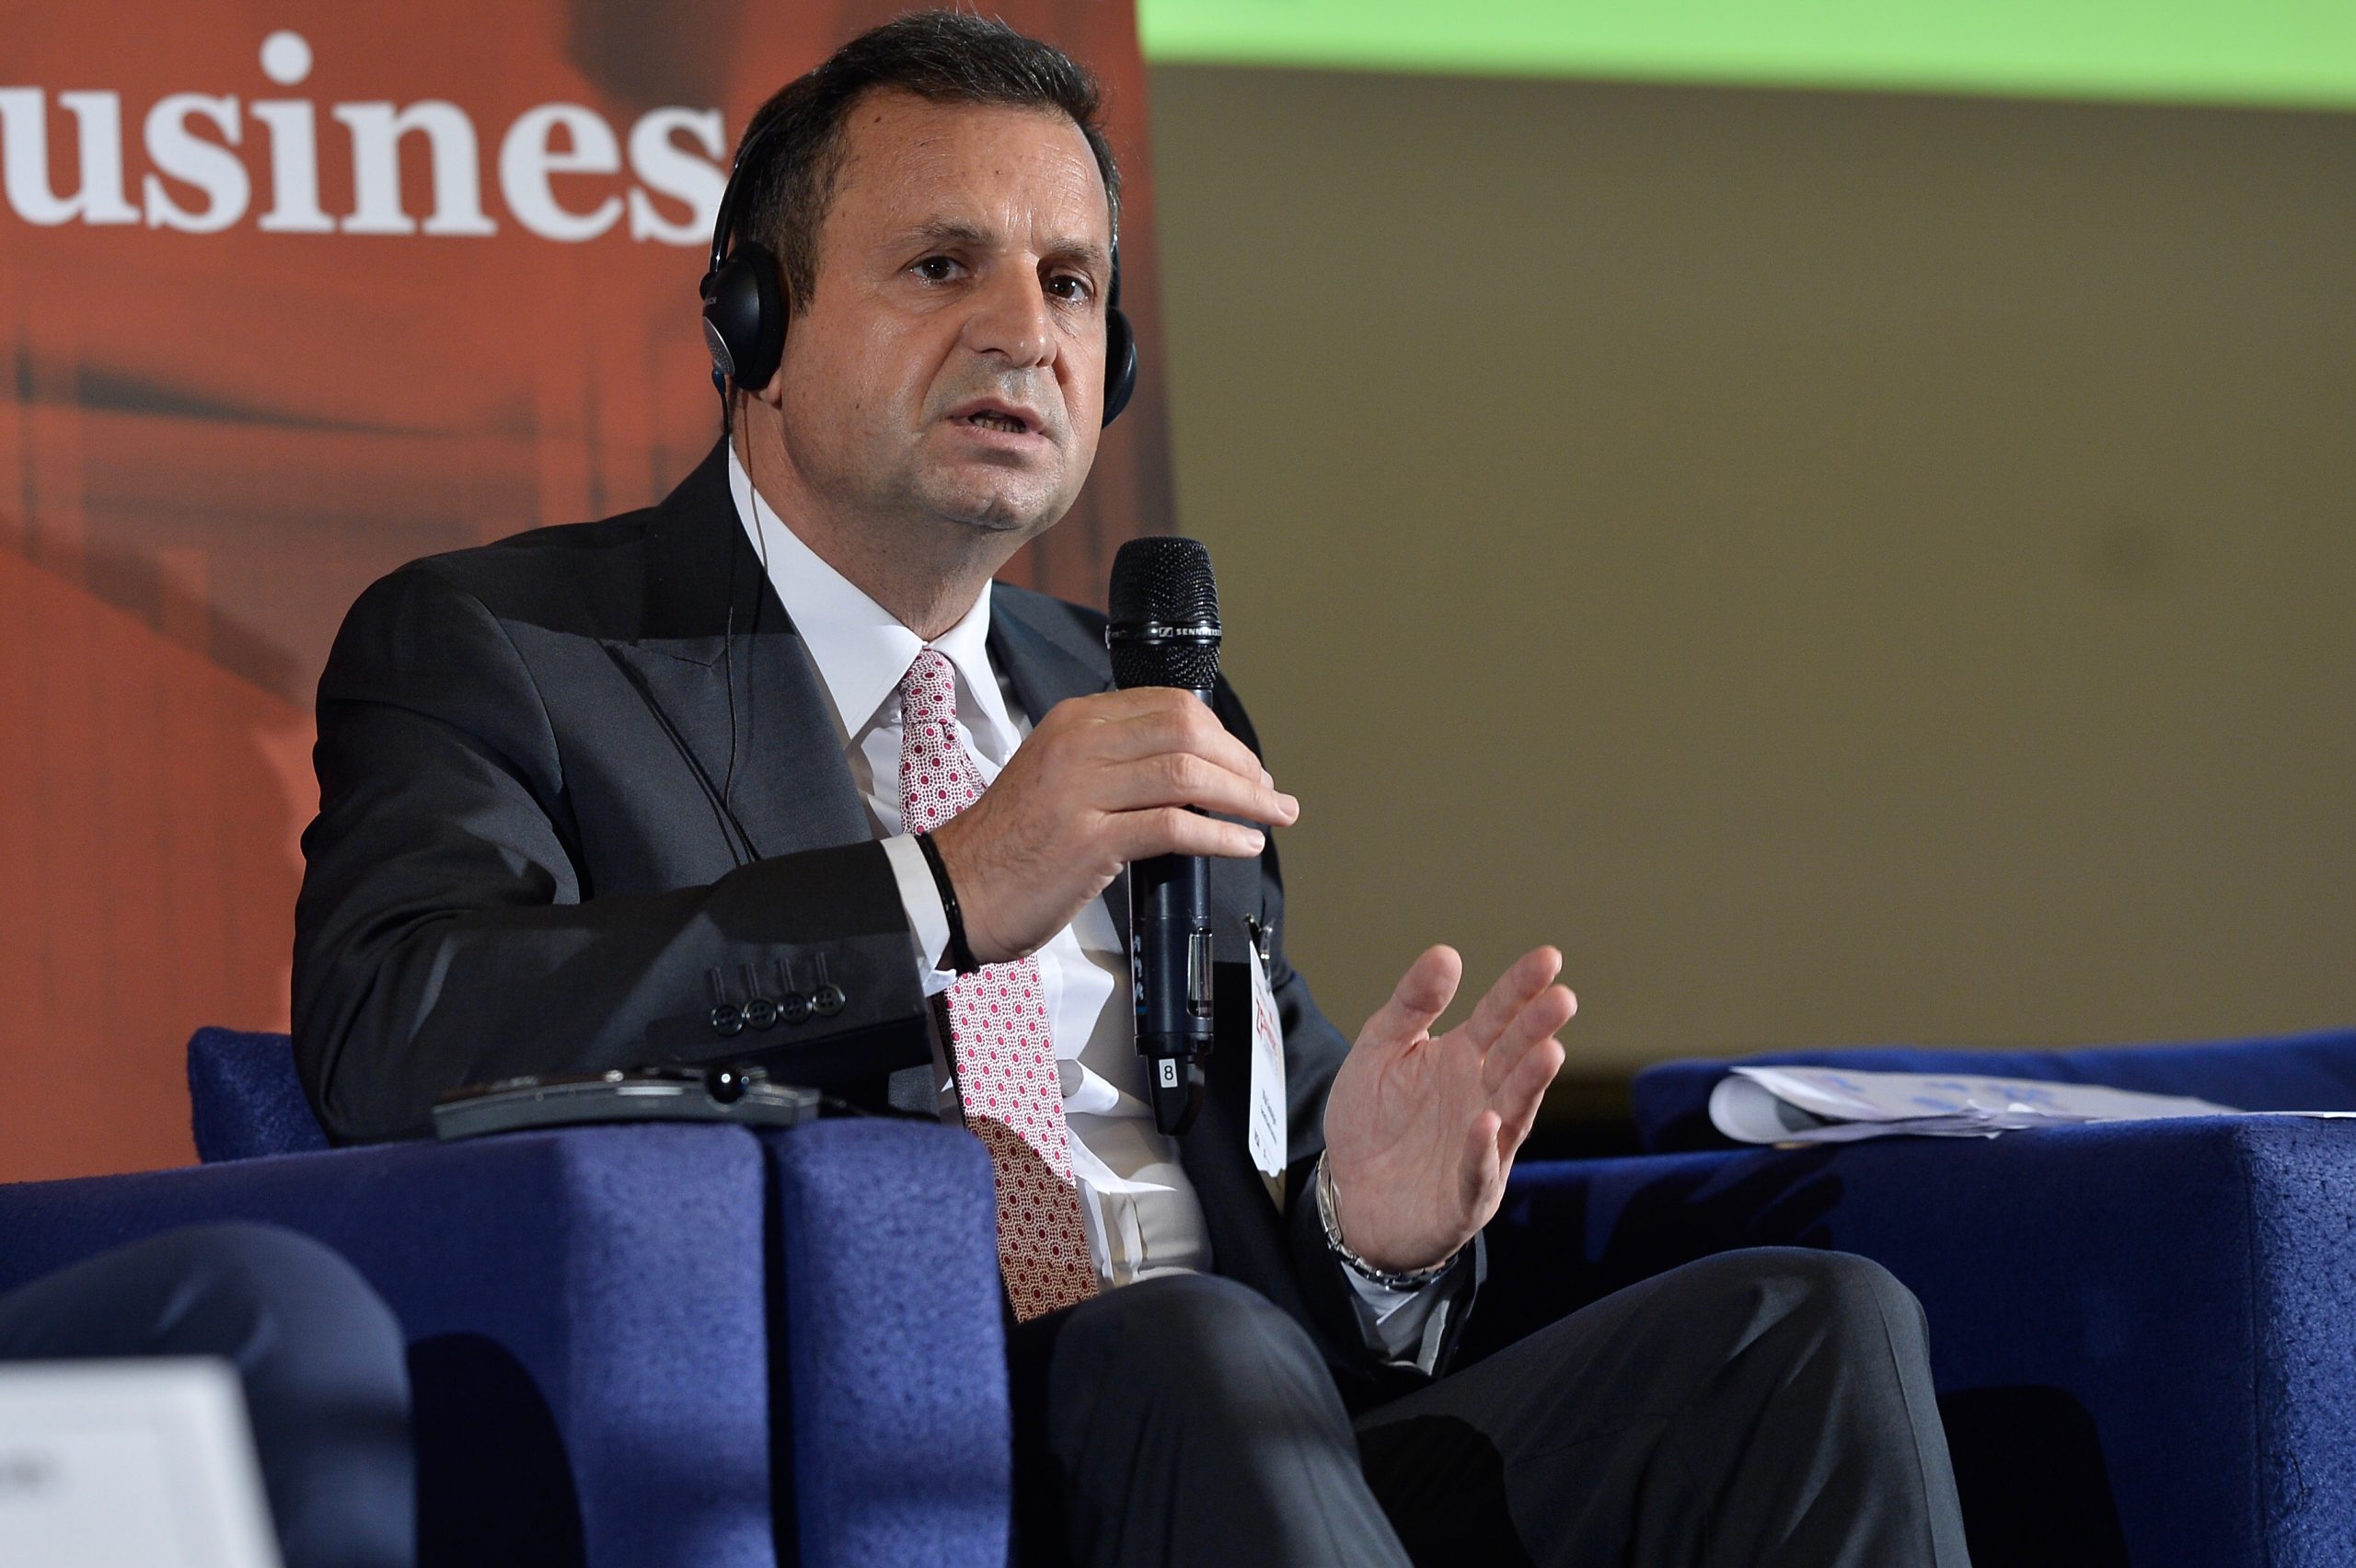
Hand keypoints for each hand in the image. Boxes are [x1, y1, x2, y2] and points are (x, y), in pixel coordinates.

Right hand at [928, 688, 1298, 964]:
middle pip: (1188, 732)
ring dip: (1245, 797)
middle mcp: (1078, 744)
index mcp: (1074, 722)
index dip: (1221, 734)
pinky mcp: (1088, 840)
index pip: (1169, 705)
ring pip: (1189, 775)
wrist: (956, 889)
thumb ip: (1112, 762)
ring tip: (1273, 816)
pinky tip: (1242, 844)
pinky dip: (1220, 836)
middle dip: (1242, 763)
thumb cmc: (1010, 845)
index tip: (1245, 764)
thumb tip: (1185, 772)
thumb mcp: (1058, 777)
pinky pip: (1174, 826)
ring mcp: (1081, 790)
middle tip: (1269, 791)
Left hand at [1322, 946, 1574, 1270]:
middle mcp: (1482, 1098)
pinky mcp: (1466, 1197)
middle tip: (1562, 998)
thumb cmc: (1372, 1122)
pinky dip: (1482, 1150)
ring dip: (1530, 1084)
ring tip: (1550, 1051)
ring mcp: (1481, 1148)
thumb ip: (1411, 1006)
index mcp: (1462, 1059)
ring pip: (1513, 1111)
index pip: (1498, 1016)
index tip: (1549, 957)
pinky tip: (1487, 1122)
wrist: (1351, 1197)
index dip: (1521, 988)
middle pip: (1514, 1058)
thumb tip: (1446, 953)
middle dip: (1538, 1029)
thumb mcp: (1378, 1052)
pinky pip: (1477, 1172)